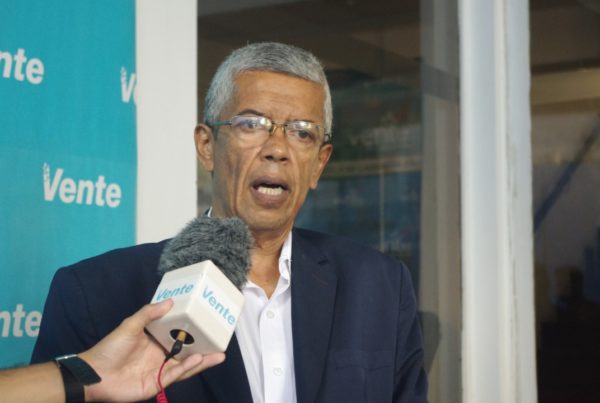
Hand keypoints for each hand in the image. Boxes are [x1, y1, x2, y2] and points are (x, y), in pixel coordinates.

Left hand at [79, 300, 224, 401]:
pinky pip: (174, 376)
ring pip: (185, 366)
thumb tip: (170, 301)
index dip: (193, 333)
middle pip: (186, 353)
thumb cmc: (109, 348)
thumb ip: (149, 313)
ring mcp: (158, 372)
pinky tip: (198, 359)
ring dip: (201, 360)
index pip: (179, 337)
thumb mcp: (130, 325)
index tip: (208, 325)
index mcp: (155, 342)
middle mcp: (160, 357)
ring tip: (217, 354)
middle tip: (221, 343)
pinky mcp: (156, 385)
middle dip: (204, 349)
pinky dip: (187, 368)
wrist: (93, 374)